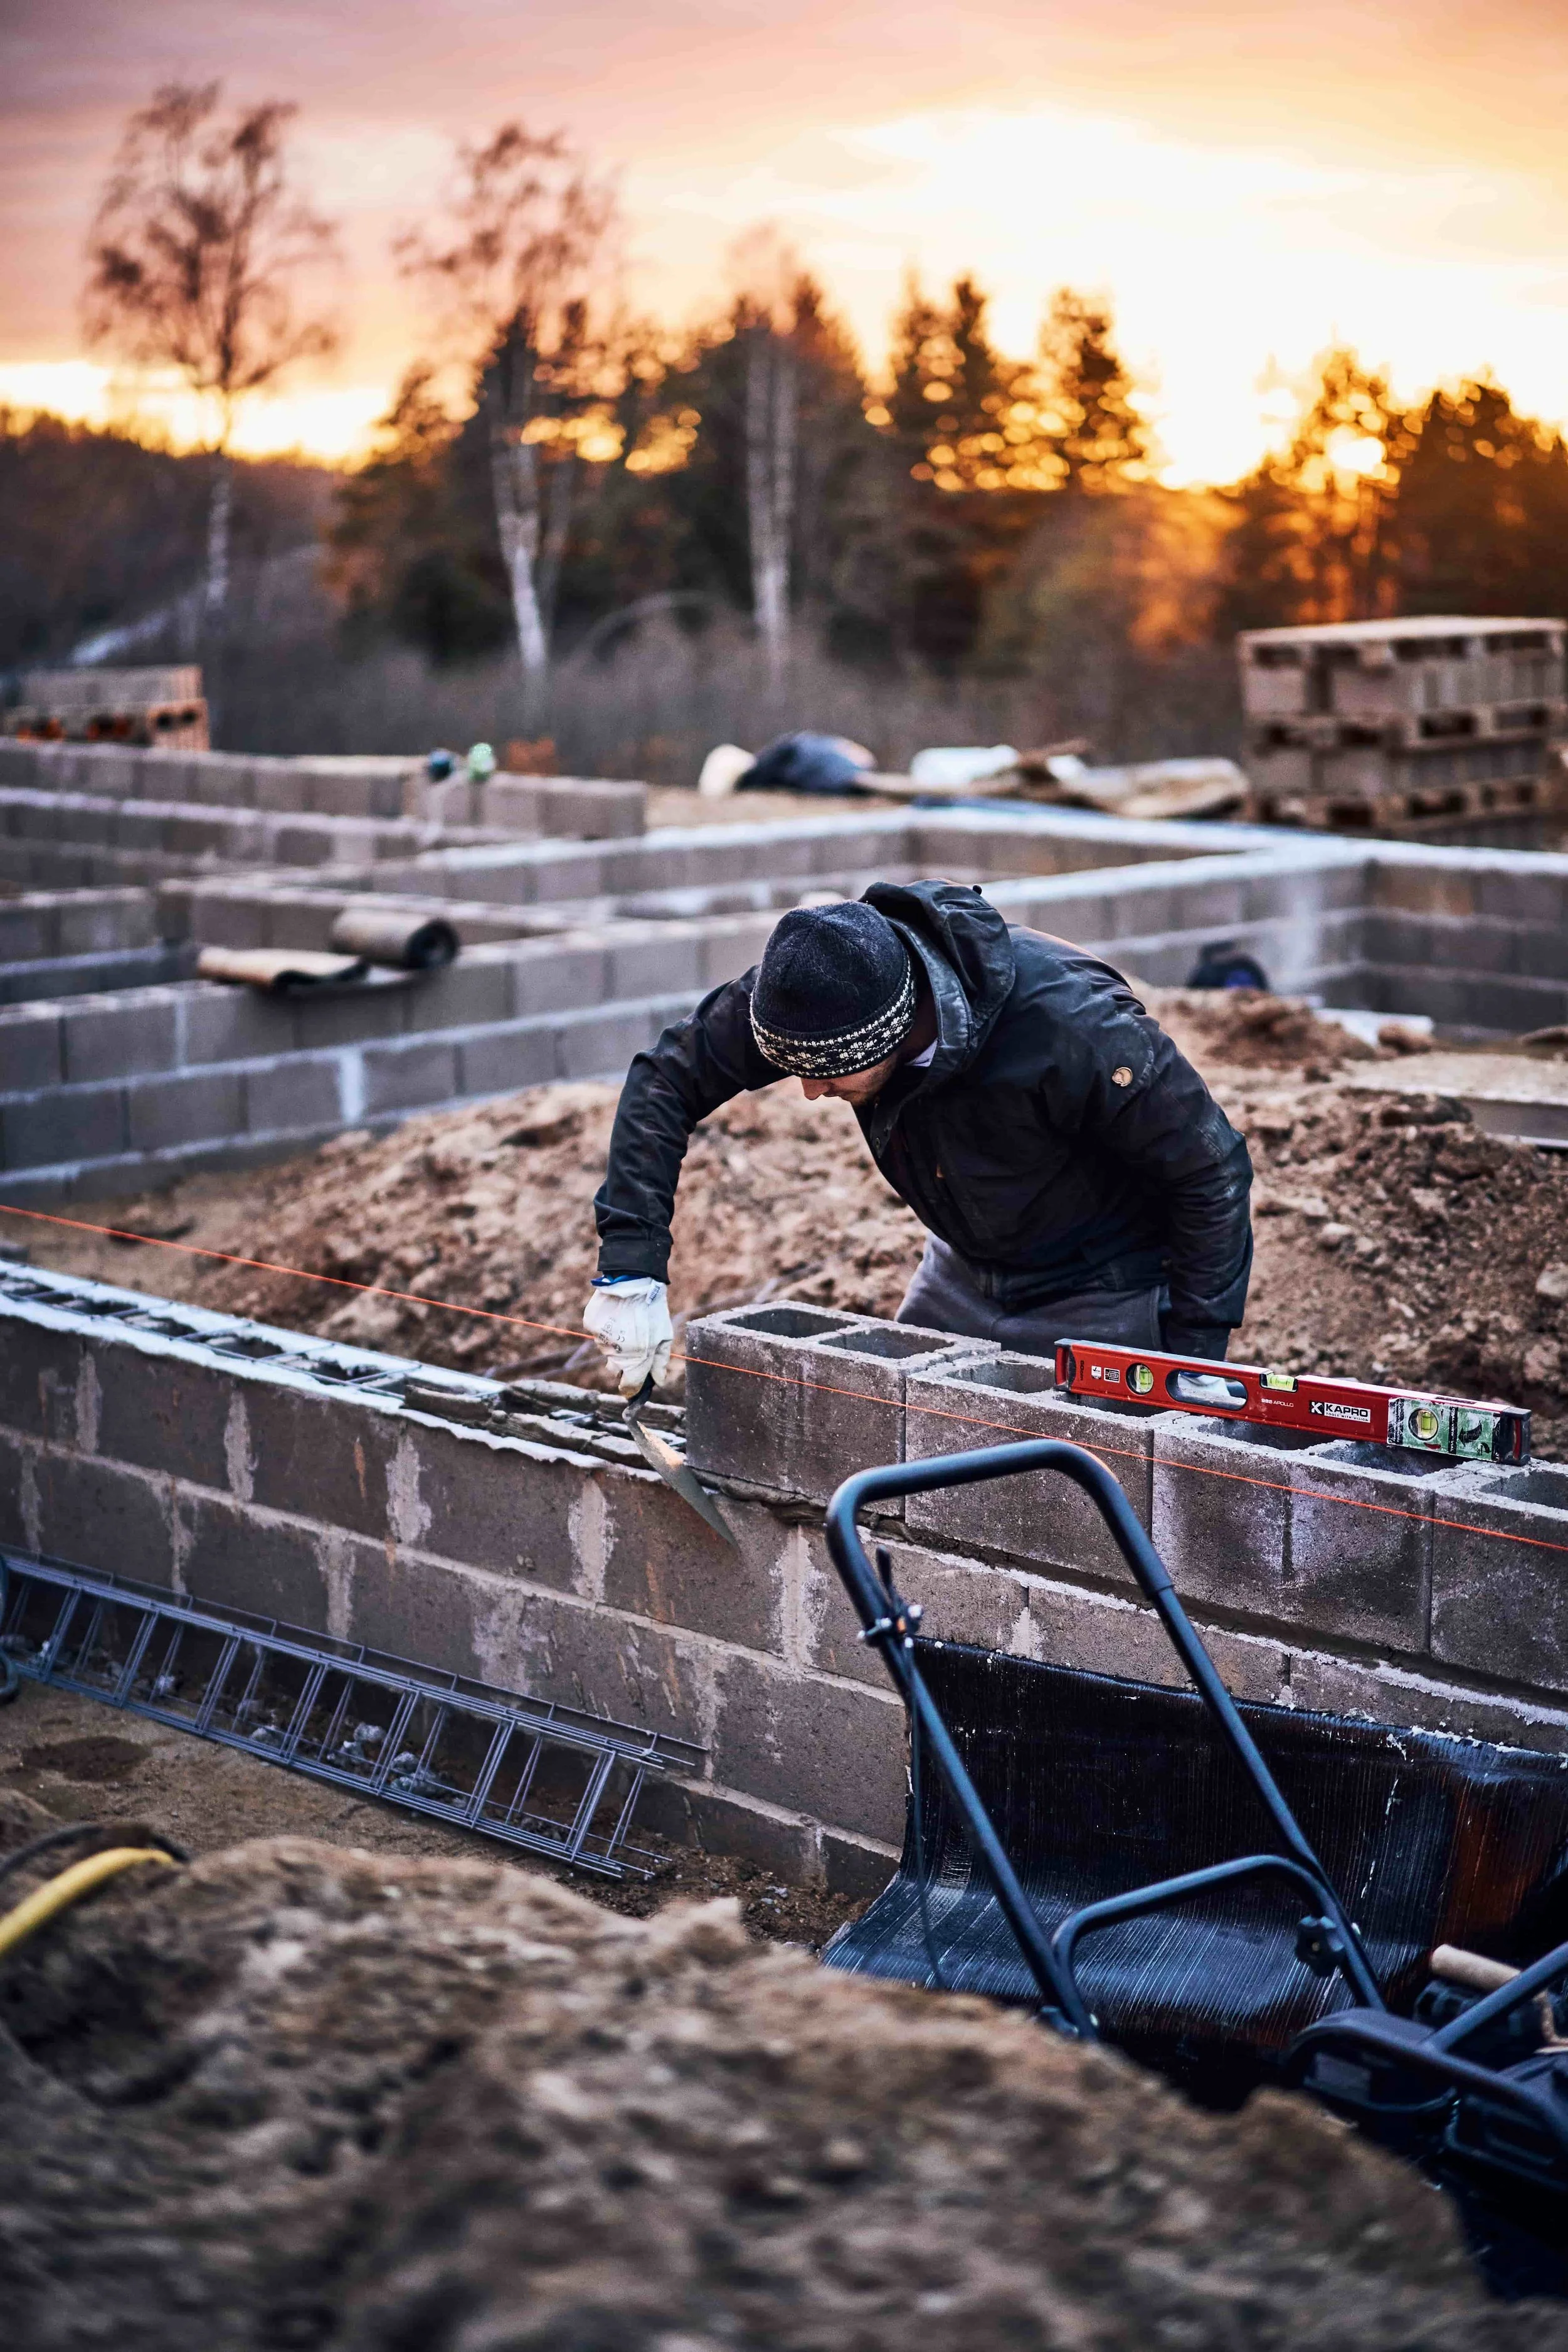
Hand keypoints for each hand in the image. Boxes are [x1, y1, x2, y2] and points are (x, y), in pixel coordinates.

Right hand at [583, 1277, 673, 1394]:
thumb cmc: (653, 1310)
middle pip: (615, 1370)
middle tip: (634, 1344)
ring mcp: (601, 1339)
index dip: (631, 1389)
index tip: (633, 1387)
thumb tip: (658, 1381)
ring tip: (626, 1325)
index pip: (628, 1386)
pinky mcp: (591, 1325)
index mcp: (636, 1359)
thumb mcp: (664, 1336)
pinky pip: (598, 1334)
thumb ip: (660, 1362)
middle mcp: (615, 1354)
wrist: (634, 1281)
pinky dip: (606, 1329)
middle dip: (624, 1363)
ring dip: (615, 1344)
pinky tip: (615, 1316)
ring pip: (606, 1351)